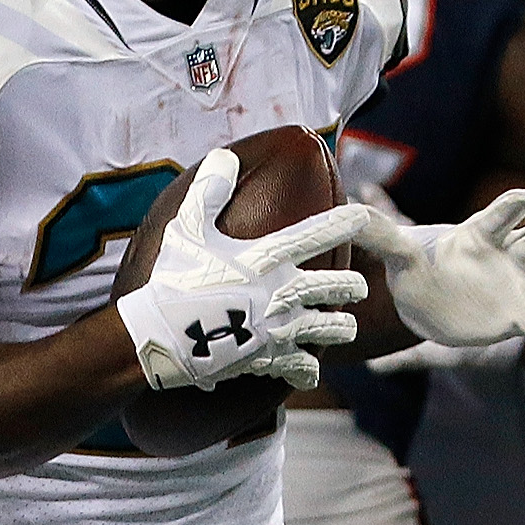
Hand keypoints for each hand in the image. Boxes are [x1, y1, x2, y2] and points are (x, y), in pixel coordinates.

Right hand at [115, 147, 371, 389]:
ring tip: (345, 325)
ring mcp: (279, 328)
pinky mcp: (268, 359)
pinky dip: (308, 368)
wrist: (159, 335)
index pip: (314, 235)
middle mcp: (281, 292)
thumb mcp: (186, 230)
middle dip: (353, 286)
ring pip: (332, 329)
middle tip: (357, 286)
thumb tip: (225, 156)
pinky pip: (303, 367)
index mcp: (265, 258)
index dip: (343, 224)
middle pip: (337, 287)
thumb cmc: (171, 280)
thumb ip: (208, 192)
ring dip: (341, 326)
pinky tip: (309, 368)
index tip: (365, 217)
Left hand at [358, 189, 524, 348]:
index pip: (500, 217)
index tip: (524, 199)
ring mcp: (521, 286)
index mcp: (482, 236)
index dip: (512, 208)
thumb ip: (381, 234)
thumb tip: (346, 211)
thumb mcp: (401, 253)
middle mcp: (509, 256)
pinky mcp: (523, 316)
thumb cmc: (421, 269)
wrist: (434, 302)